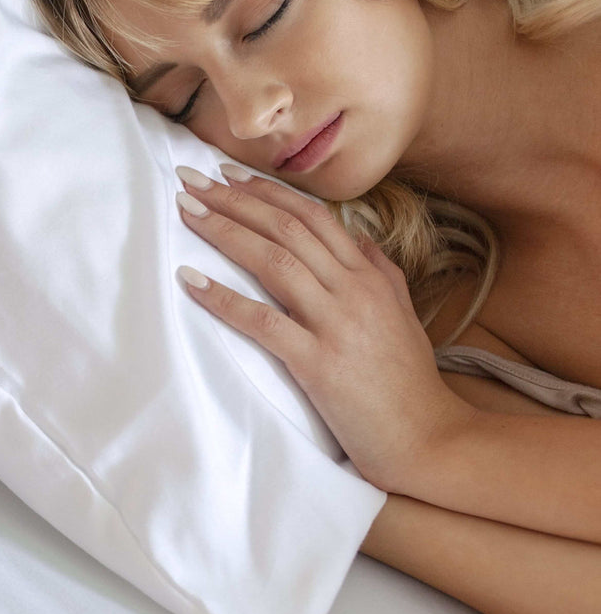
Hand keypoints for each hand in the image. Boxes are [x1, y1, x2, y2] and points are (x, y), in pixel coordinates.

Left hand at [171, 163, 477, 492]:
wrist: (429, 438)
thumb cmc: (407, 382)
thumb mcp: (401, 314)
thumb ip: (379, 272)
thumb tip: (359, 238)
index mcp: (371, 276)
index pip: (314, 216)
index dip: (268, 191)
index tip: (229, 175)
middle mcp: (355, 290)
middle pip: (287, 228)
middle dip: (234, 199)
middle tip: (191, 179)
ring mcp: (338, 324)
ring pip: (274, 262)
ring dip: (224, 231)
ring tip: (185, 211)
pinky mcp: (319, 362)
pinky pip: (263, 322)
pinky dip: (223, 299)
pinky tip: (190, 282)